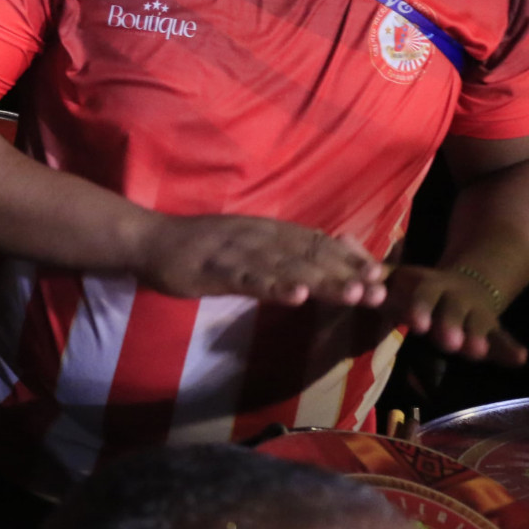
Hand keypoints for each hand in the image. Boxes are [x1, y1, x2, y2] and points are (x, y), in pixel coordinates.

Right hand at [133, 214, 386, 306]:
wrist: (147, 240)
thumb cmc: (195, 248)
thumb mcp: (243, 245)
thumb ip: (274, 253)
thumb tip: (309, 266)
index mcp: (269, 231)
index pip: (318, 244)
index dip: (350, 259)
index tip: (381, 275)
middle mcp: (261, 237)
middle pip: (312, 256)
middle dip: (348, 273)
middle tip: (380, 292)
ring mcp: (239, 252)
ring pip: (288, 268)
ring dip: (323, 281)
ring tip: (354, 294)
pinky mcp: (215, 269)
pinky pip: (249, 279)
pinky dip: (273, 287)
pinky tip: (295, 297)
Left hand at [383, 265, 526, 365]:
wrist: (466, 281)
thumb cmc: (419, 288)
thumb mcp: (399, 278)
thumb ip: (377, 274)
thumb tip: (347, 257)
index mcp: (429, 287)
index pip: (424, 297)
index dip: (421, 309)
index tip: (417, 325)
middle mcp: (454, 298)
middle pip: (452, 311)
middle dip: (450, 326)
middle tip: (448, 344)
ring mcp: (474, 312)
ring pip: (477, 324)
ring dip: (478, 338)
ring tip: (478, 353)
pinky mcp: (490, 326)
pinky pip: (501, 337)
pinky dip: (509, 348)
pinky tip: (520, 359)